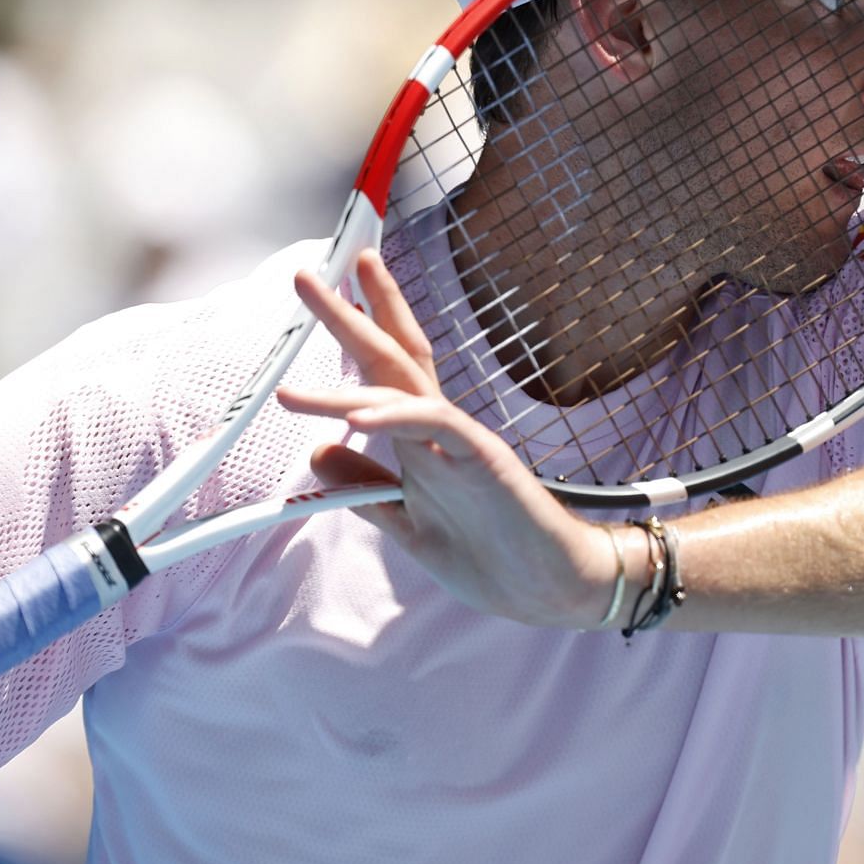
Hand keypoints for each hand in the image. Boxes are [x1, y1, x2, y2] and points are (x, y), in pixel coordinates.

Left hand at [277, 250, 618, 627]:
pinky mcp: (483, 458)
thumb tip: (318, 454)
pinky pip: (434, 426)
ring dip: (358, 346)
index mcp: (424, 440)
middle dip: (351, 313)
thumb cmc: (493, 557)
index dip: (358, 329)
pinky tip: (357, 416)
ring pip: (403, 381)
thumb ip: (367, 487)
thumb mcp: (406, 522)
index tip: (325, 292)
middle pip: (392, 354)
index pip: (386, 372)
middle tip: (310, 274)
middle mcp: (440, 429)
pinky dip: (394, 417)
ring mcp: (461, 440)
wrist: (553, 589)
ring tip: (319, 315)